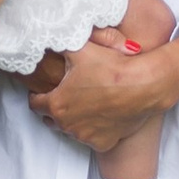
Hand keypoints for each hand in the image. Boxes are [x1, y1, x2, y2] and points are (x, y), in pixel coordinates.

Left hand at [28, 24, 178, 153]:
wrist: (143, 84)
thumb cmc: (110, 66)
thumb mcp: (78, 47)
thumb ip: (57, 42)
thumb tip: (44, 35)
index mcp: (57, 103)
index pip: (35, 103)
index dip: (38, 93)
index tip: (43, 88)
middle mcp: (67, 124)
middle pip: (50, 119)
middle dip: (54, 107)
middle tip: (64, 94)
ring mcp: (85, 136)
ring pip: (70, 130)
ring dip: (72, 119)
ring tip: (83, 103)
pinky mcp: (103, 143)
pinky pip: (92, 139)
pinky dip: (92, 130)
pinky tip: (99, 115)